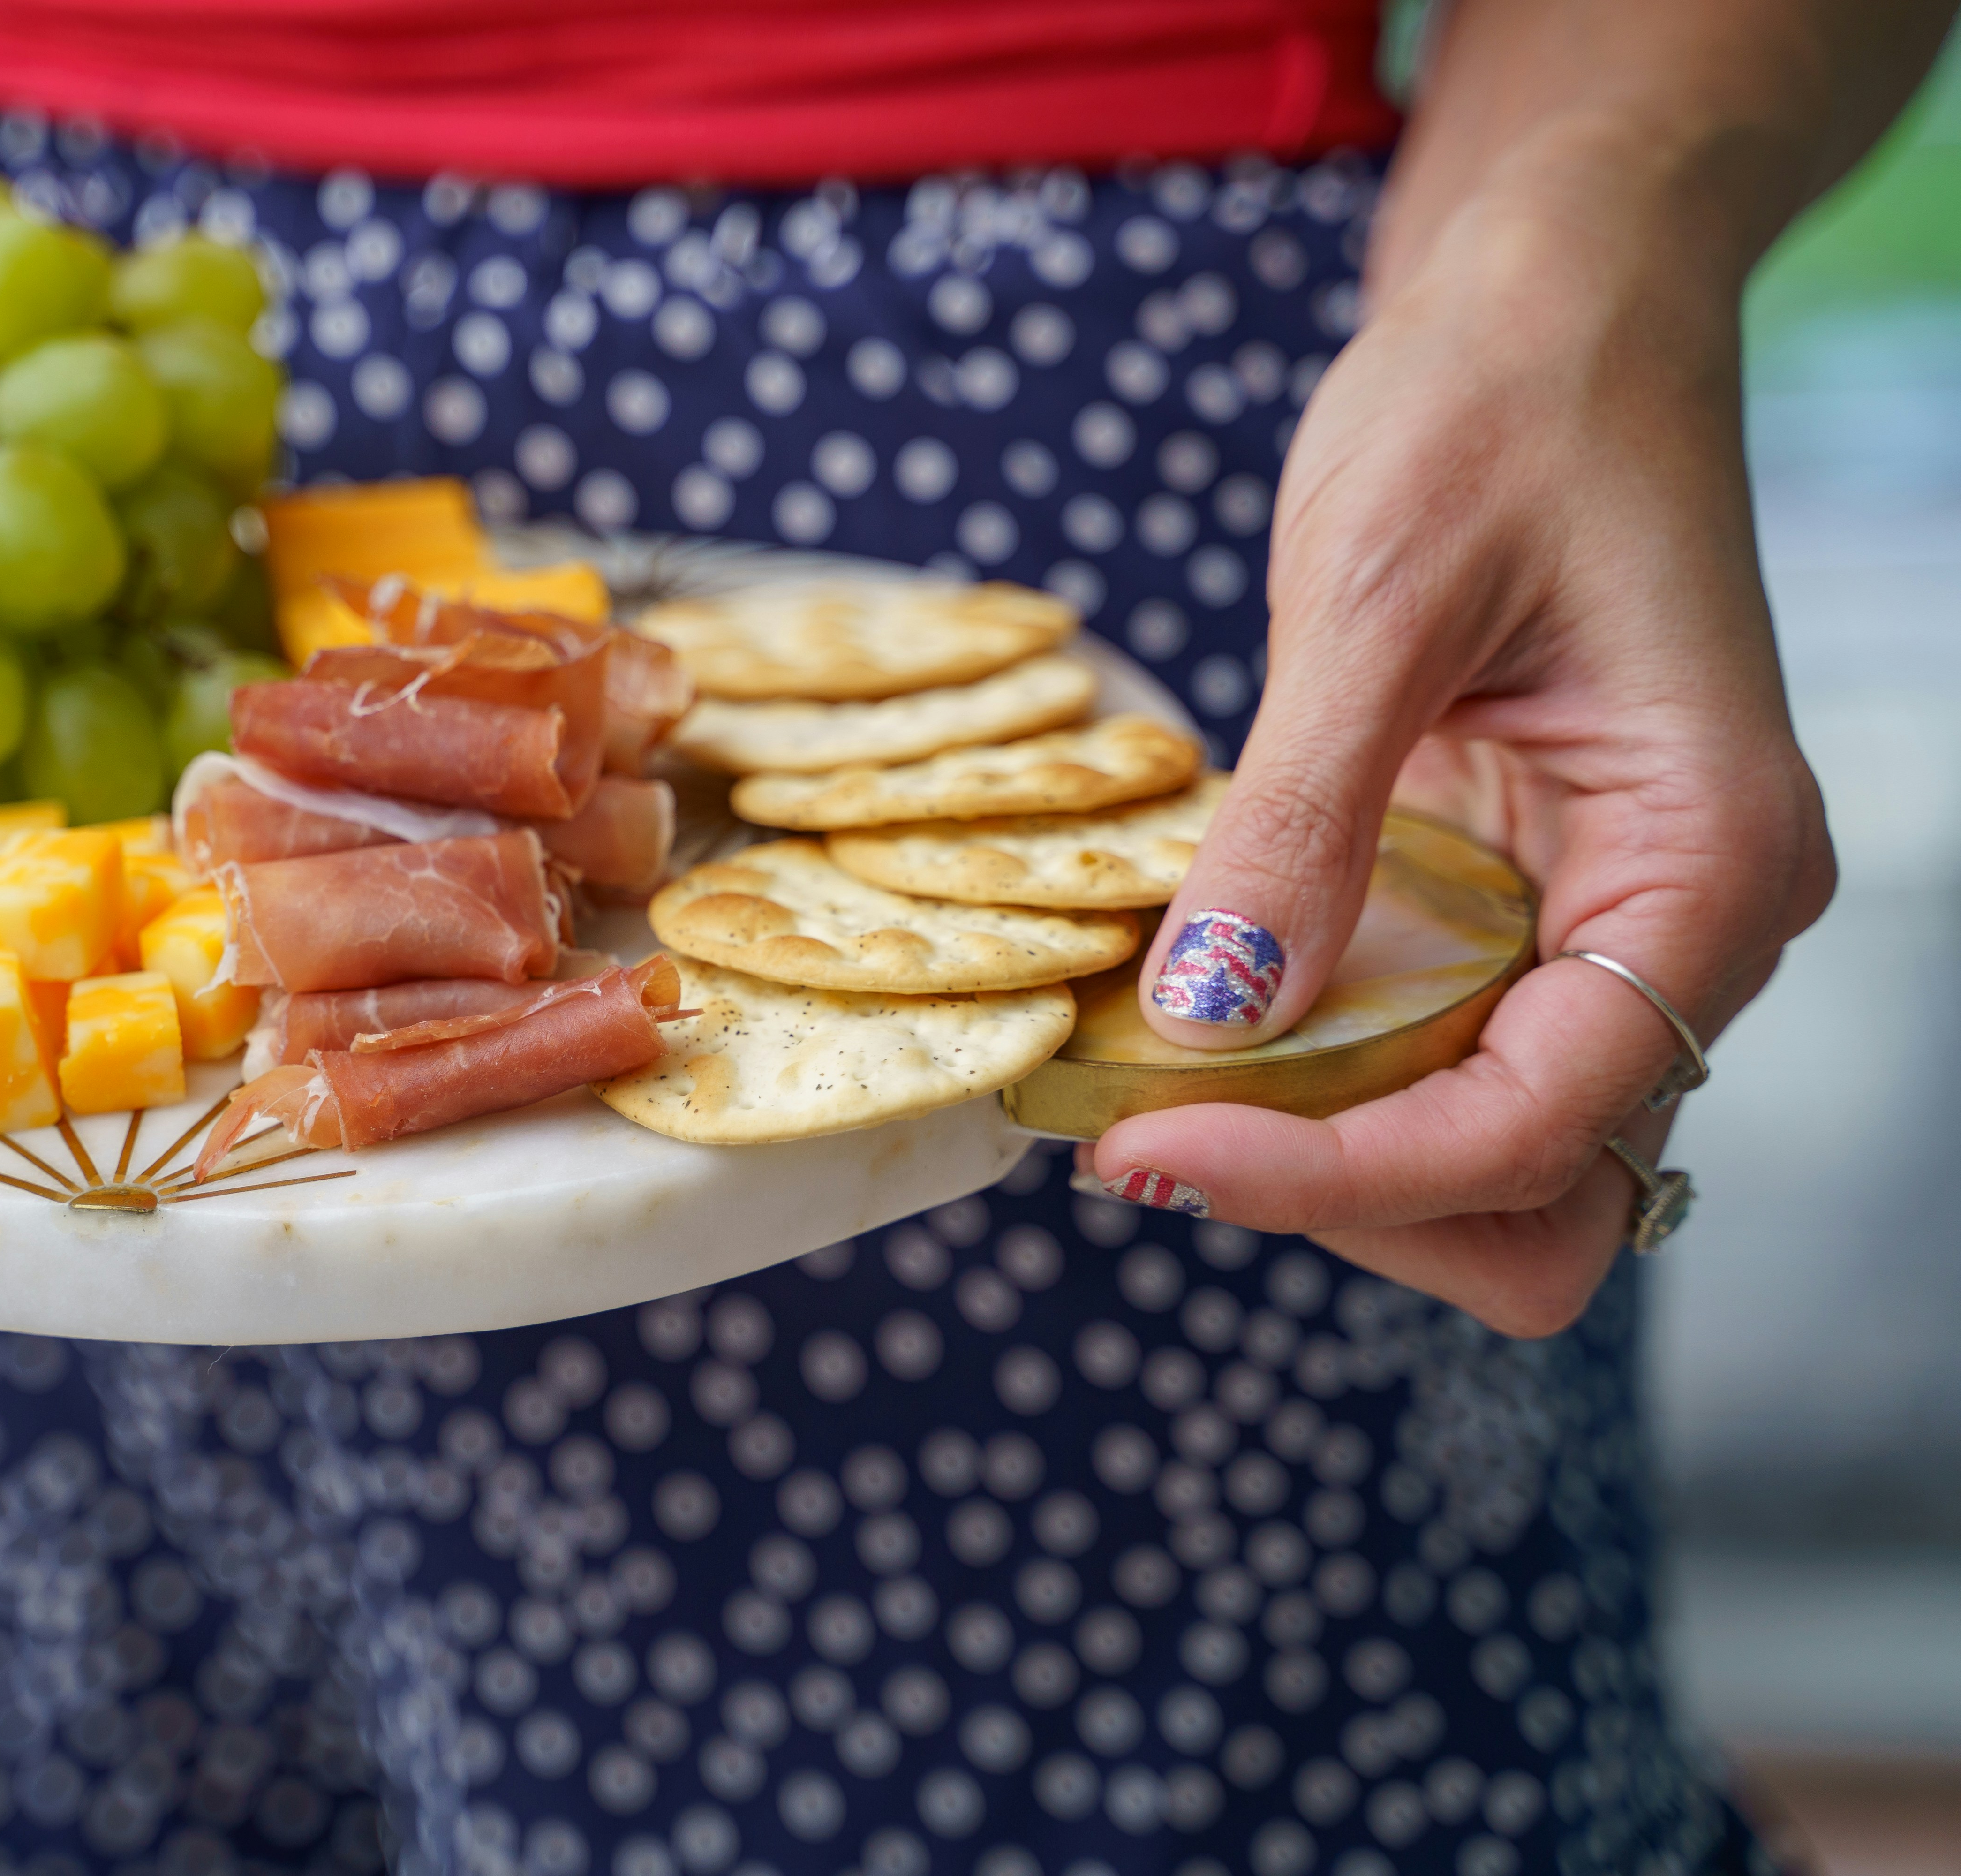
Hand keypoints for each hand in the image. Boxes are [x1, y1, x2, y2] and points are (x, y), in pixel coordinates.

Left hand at [1083, 148, 1836, 1337]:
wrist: (1550, 308)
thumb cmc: (1501, 404)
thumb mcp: (1379, 596)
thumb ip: (1305, 819)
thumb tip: (1210, 1015)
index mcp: (1704, 864)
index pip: (1533, 1130)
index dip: (1336, 1174)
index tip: (1146, 1148)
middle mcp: (1676, 924)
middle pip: (1527, 1193)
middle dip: (1341, 1192)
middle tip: (1140, 1128)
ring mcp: (1597, 921)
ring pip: (1474, 1149)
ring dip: (1316, 1146)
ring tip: (1140, 1078)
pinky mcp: (1510, 896)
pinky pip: (1423, 1048)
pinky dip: (1308, 1067)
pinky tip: (1186, 1013)